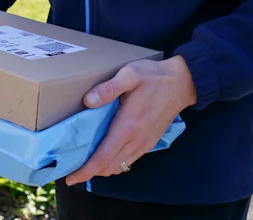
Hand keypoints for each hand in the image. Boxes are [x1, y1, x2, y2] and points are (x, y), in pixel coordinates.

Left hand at [64, 56, 196, 184]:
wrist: (182, 83)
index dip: (85, 171)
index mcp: (127, 127)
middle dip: (88, 173)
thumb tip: (88, 101)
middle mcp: (136, 141)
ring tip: (84, 163)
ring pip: (118, 166)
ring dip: (101, 169)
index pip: (103, 158)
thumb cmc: (154, 77)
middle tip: (70, 169)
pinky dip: (114, 163)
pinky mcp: (149, 143)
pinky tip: (105, 154)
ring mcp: (144, 144)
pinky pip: (128, 160)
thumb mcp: (130, 75)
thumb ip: (108, 88)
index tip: (70, 178)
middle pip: (108, 167)